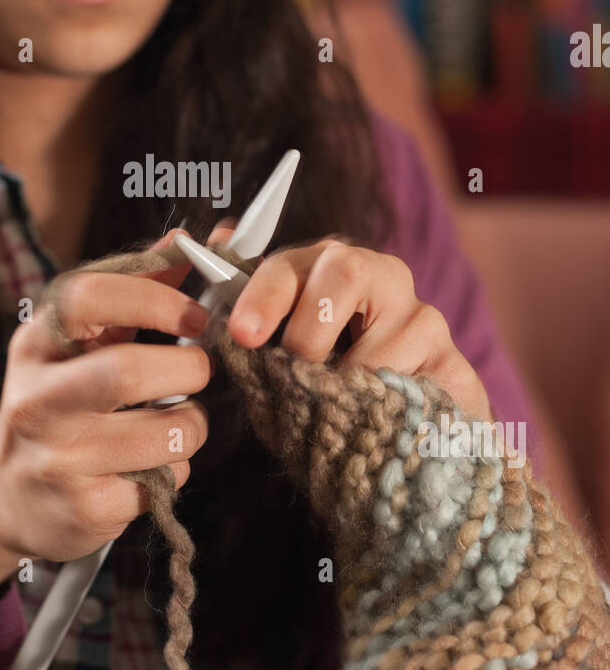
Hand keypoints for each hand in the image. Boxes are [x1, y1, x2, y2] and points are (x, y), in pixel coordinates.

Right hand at [0, 227, 212, 607]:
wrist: (5, 495)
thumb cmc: (59, 401)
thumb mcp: (81, 342)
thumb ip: (138, 288)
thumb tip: (194, 240)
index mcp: (37, 344)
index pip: (87, 297)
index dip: (154, 298)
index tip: (195, 316)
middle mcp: (37, 400)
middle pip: (127, 372)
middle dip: (187, 369)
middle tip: (197, 372)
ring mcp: (57, 459)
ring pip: (165, 434)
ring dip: (190, 426)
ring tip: (172, 424)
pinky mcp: (84, 509)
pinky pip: (164, 482)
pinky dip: (173, 472)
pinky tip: (146, 468)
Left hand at [207, 223, 491, 423]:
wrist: (400, 431)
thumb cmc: (329, 383)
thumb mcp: (282, 352)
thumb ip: (250, 314)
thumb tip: (215, 238)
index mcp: (326, 268)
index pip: (289, 263)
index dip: (263, 295)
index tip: (243, 335)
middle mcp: (379, 277)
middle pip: (345, 268)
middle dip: (309, 329)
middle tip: (298, 372)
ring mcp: (422, 316)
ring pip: (382, 334)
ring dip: (349, 384)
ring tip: (338, 409)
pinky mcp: (453, 361)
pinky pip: (416, 381)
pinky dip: (387, 408)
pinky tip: (378, 422)